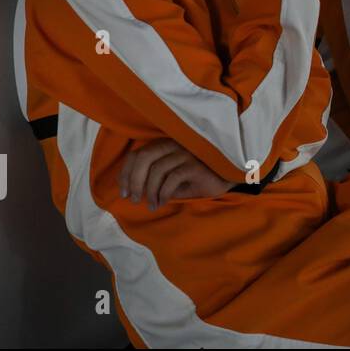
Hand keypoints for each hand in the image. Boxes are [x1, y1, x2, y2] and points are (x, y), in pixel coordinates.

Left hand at [118, 139, 232, 210]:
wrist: (226, 178)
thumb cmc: (196, 178)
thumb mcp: (171, 176)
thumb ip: (154, 176)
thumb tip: (131, 190)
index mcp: (165, 145)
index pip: (137, 154)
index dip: (126, 173)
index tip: (124, 192)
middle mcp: (174, 145)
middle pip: (144, 158)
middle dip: (134, 181)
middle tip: (133, 199)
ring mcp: (186, 154)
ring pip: (157, 170)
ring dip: (150, 191)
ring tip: (151, 205)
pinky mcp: (196, 166)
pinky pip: (172, 179)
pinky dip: (163, 193)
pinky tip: (162, 202)